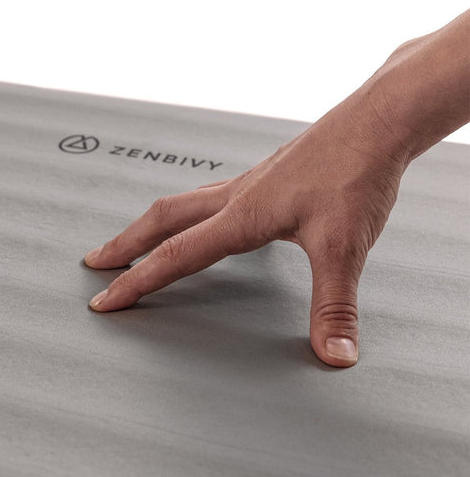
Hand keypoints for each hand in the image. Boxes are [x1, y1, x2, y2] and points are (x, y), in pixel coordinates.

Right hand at [84, 89, 407, 367]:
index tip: (107, 299)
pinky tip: (207, 219)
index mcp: (242, 215)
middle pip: (163, 219)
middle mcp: (237, 196)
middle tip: (98, 261)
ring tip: (137, 239)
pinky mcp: (267, 176)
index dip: (137, 281)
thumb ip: (333, 305)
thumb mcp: (343, 247)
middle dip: (126, 244)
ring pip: (184, 203)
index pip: (175, 255)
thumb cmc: (356, 172)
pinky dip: (191, 211)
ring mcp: (250, 182)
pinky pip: (212, 195)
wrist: (377, 122)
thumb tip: (333, 354)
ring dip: (153, 225)